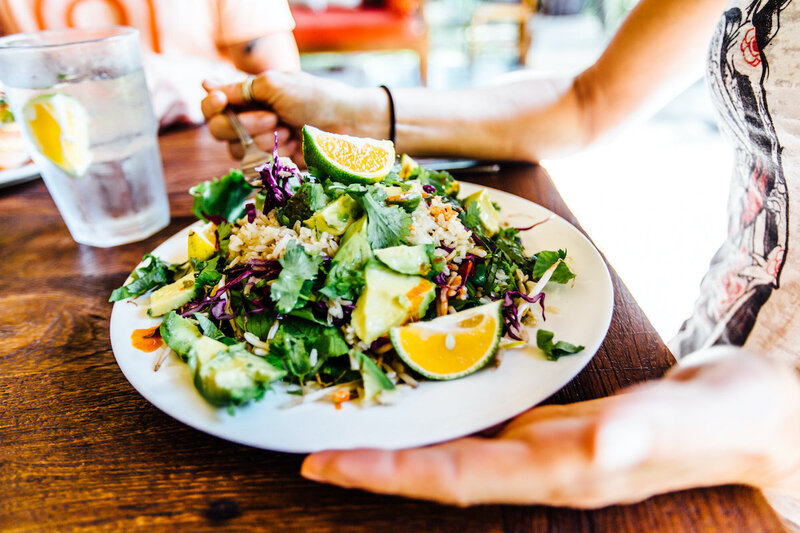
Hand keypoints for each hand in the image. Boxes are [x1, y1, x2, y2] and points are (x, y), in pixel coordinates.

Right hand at [201, 71, 385, 163]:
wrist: (346, 123)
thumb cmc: (314, 97)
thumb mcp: (276, 85)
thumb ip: (240, 88)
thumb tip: (205, 84)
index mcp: (247, 96)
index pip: (211, 105)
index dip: (212, 105)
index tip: (223, 101)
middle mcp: (248, 120)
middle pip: (219, 130)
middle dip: (246, 124)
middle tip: (274, 118)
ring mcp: (260, 143)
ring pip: (237, 150)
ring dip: (264, 140)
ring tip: (289, 131)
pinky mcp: (272, 163)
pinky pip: (255, 165)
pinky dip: (274, 154)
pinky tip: (293, 146)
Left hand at [301, 347, 799, 506]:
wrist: (757, 417)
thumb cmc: (737, 419)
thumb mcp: (702, 419)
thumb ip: (651, 430)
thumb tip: (602, 440)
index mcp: (568, 468)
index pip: (461, 479)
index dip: (393, 476)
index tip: (328, 464)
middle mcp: (544, 465)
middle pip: (442, 473)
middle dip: (376, 467)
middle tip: (311, 449)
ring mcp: (546, 448)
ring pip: (457, 453)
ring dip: (399, 446)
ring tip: (344, 423)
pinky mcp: (552, 426)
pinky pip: (481, 427)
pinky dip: (439, 418)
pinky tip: (417, 403)